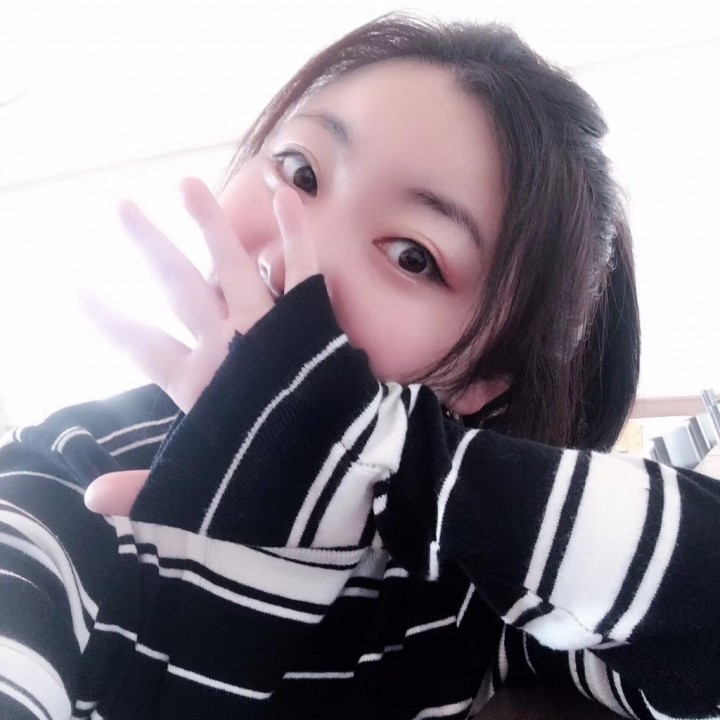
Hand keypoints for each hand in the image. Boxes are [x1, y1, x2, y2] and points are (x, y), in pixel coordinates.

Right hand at [84, 178, 317, 514]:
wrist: (335, 472)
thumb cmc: (268, 480)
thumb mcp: (200, 487)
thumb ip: (146, 487)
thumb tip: (90, 499)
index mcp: (196, 383)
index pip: (138, 342)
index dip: (105, 315)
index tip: (73, 284)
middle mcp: (224, 345)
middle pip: (177, 286)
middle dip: (149, 247)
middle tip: (123, 207)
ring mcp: (266, 328)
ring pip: (229, 265)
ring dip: (208, 223)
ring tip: (188, 182)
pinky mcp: (307, 321)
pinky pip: (300, 269)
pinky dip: (292, 232)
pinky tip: (286, 193)